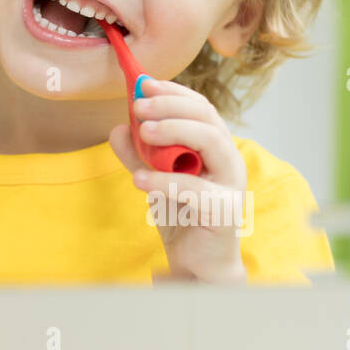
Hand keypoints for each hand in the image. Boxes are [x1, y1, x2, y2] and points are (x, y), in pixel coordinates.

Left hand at [109, 80, 248, 283]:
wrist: (197, 264)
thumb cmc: (182, 216)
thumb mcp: (153, 179)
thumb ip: (138, 155)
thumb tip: (117, 129)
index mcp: (215, 149)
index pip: (202, 109)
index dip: (174, 93)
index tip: (144, 84)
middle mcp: (229, 162)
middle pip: (208, 119)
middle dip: (172, 106)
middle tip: (138, 107)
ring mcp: (231, 186)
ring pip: (212, 143)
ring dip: (174, 130)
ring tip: (142, 131)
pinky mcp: (224, 212)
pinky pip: (195, 189)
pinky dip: (165, 181)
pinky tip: (139, 179)